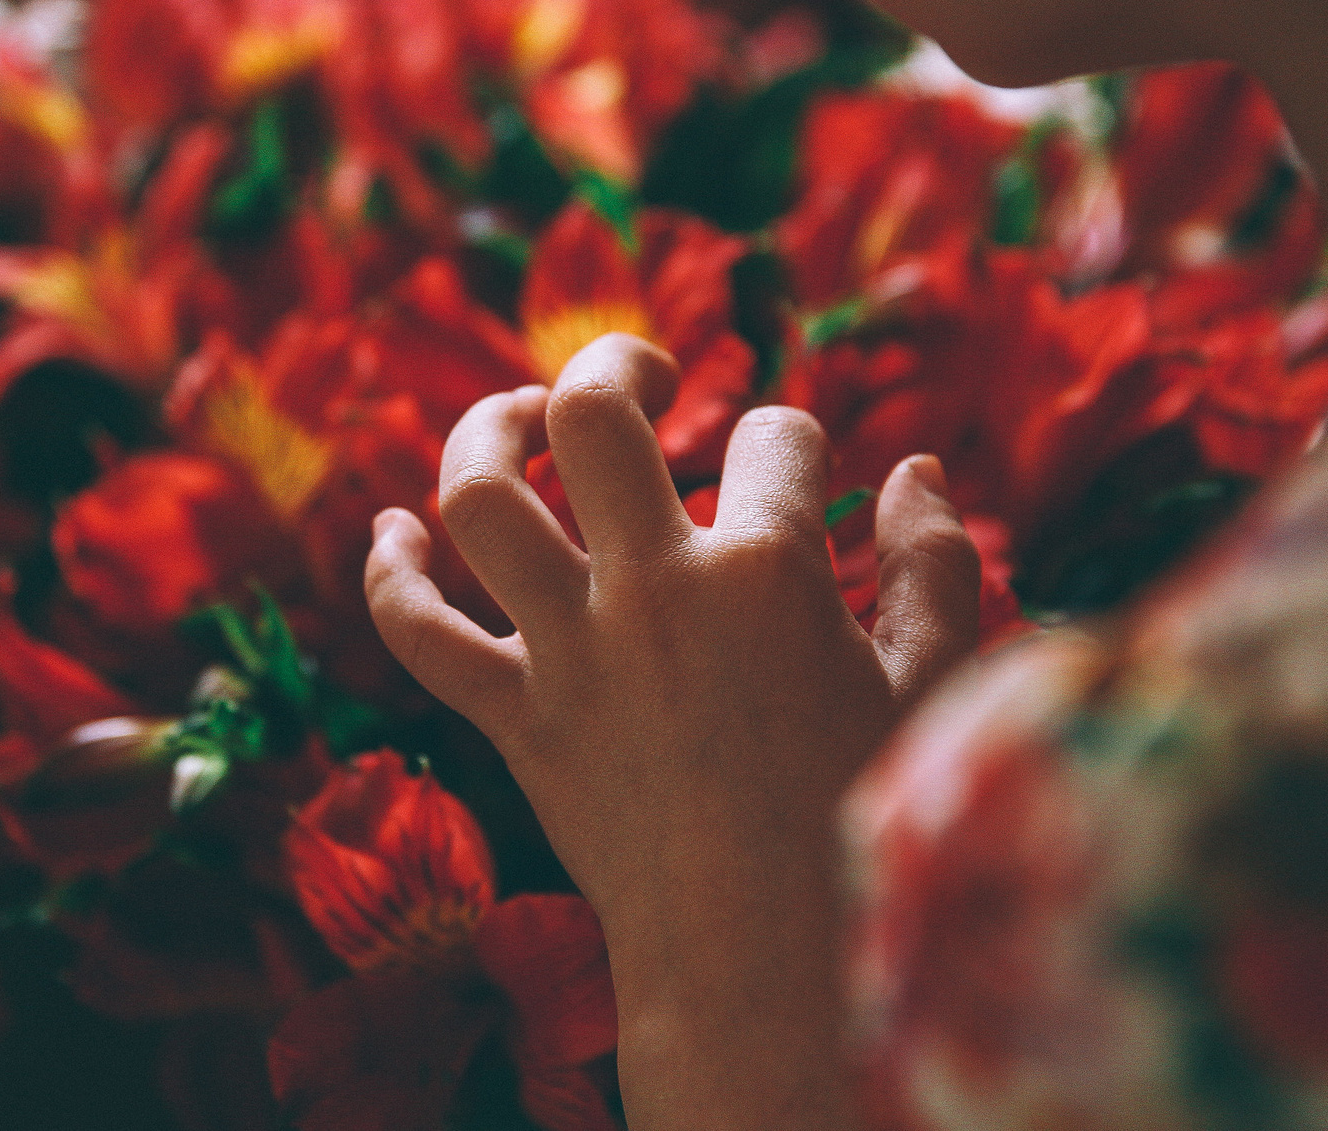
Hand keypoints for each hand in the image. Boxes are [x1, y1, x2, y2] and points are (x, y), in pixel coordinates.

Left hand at [365, 334, 980, 1130]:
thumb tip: (913, 468)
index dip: (797, 442)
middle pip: (590, 414)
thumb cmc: (865, 822)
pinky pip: (419, 634)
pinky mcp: (516, 719)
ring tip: (519, 421)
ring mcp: (570, 652)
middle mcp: (651, 590)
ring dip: (484, 435)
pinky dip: (390, 576)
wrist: (764, 963)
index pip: (777, 437)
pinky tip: (394, 532)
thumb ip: (935, 565)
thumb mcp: (936, 688)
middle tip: (646, 377)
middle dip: (615, 363)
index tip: (804, 477)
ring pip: (480, 499)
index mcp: (765, 572)